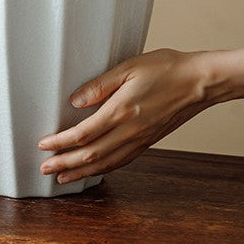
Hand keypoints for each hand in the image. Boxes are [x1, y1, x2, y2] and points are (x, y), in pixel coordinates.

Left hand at [38, 49, 215, 183]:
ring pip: (106, 163)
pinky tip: (96, 170)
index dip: (60, 142)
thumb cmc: (166, 69)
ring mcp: (140, 139)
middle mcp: (129, 131)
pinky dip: (104, 169)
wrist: (200, 83)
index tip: (43, 145)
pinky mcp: (149, 141)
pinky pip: (122, 161)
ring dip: (81, 172)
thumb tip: (75, 100)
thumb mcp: (128, 67)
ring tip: (62, 177)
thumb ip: (100, 85)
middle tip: (44, 169)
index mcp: (121, 111)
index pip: (83, 134)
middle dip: (64, 163)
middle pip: (90, 154)